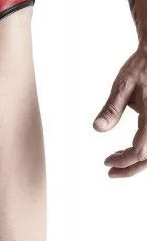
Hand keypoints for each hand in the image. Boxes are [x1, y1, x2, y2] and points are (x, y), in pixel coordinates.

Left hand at [93, 43, 146, 176]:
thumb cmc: (140, 68)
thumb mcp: (122, 86)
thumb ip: (111, 109)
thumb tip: (97, 129)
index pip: (141, 151)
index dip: (124, 161)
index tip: (107, 162)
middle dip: (130, 168)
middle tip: (110, 171)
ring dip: (137, 160)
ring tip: (116, 159)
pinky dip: (142, 149)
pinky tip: (128, 148)